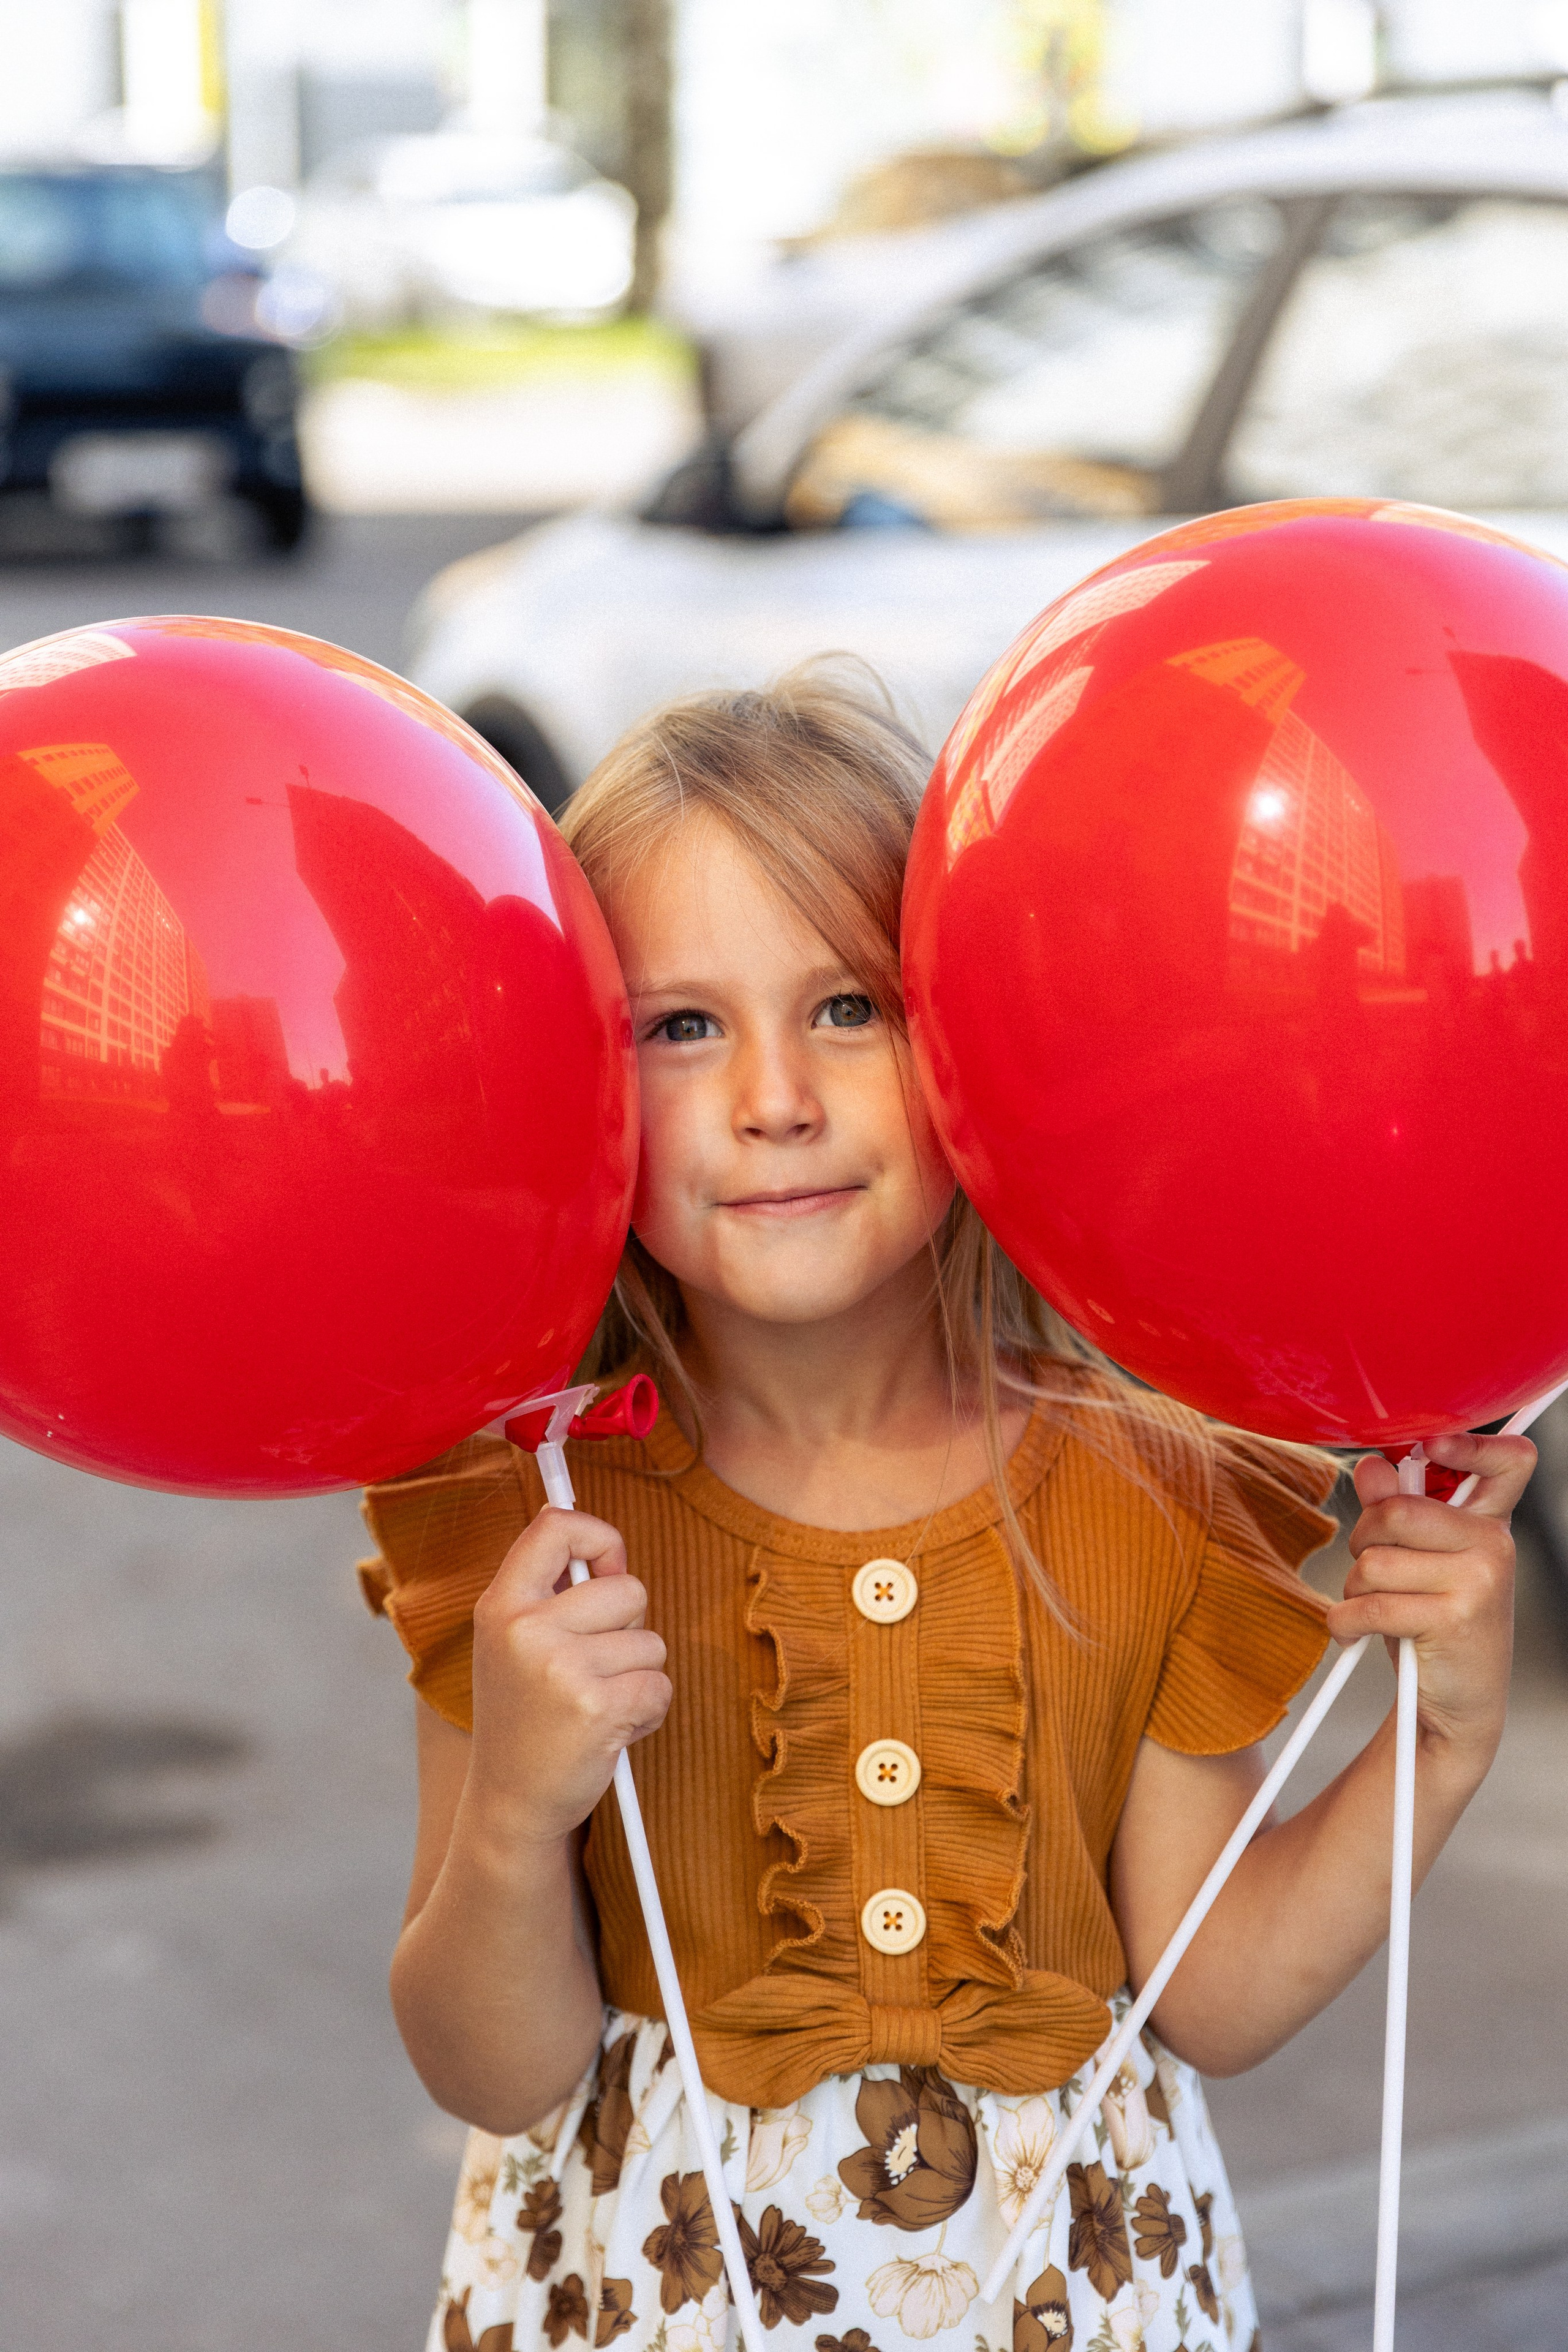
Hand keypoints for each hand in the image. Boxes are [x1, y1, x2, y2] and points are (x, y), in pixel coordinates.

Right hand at [466, 1507, 670, 1845]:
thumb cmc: (524, 1716)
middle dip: (630, 1628)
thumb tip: (611, 1554)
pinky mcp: (598, 1709)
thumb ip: (553, 1593)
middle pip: (628, 1588)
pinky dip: (649, 1711)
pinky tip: (611, 1730)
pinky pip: (660, 1686)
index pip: (555, 1526)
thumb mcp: (512, 1643)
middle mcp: (526, 1630)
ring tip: (597, 1704)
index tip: (608, 1569)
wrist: (510, 1802)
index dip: (597, 1536)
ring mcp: (562, 1669)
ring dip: (639, 1676)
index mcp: (501, 1606)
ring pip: (652, 1642)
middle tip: (593, 1667)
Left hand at [1330, 1431, 1532, 1761]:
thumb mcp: (1414, 1562)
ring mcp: (1480, 1581)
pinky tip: (1353, 1633)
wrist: (1456, 1705)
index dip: (1472, 1442)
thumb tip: (1371, 1466)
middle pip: (1396, 1510)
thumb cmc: (1431, 1623)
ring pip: (1375, 1559)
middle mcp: (1494, 1544)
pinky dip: (1345, 1620)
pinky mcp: (1455, 1618)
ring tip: (1372, 1608)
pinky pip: (1370, 1603)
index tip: (1431, 1445)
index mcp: (1489, 1522)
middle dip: (1363, 1539)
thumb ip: (1394, 1509)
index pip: (1509, 1460)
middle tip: (1370, 1567)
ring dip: (1353, 1587)